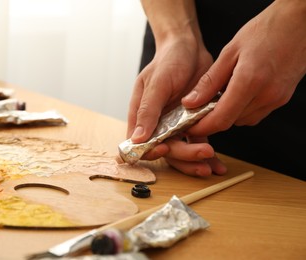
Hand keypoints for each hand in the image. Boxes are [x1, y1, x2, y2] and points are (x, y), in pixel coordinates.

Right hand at [127, 35, 226, 175]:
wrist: (189, 49)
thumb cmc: (167, 61)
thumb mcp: (156, 83)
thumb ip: (148, 111)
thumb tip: (136, 138)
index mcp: (141, 116)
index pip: (139, 144)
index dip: (149, 152)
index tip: (164, 149)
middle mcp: (157, 125)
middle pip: (166, 151)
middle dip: (183, 157)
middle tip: (203, 153)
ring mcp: (175, 126)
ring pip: (182, 151)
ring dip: (195, 162)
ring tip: (211, 166)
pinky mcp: (192, 124)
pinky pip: (198, 143)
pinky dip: (207, 156)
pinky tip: (217, 166)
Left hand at [182, 0, 305, 136]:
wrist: (299, 23)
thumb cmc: (265, 31)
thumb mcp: (229, 52)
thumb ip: (209, 81)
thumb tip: (190, 102)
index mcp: (249, 81)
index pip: (221, 119)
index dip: (202, 127)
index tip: (189, 126)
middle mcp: (266, 95)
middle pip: (230, 122)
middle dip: (211, 119)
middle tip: (198, 108)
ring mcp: (276, 99)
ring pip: (242, 120)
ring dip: (227, 114)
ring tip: (219, 95)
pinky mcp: (282, 99)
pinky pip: (255, 114)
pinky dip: (241, 109)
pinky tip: (236, 93)